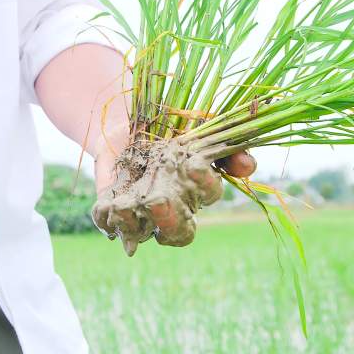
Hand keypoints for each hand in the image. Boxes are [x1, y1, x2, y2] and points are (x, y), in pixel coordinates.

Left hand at [92, 128, 255, 254]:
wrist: (127, 121)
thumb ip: (227, 145)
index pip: (207, 197)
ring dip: (132, 222)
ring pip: (139, 232)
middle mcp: (170, 206)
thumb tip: (248, 166)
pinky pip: (107, 222)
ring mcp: (139, 210)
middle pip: (177, 232)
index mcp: (195, 188)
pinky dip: (105, 218)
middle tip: (157, 201)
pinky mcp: (111, 206)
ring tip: (126, 205)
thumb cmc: (173, 127)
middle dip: (168, 220)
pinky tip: (106, 207)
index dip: (205, 184)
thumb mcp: (202, 127)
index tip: (194, 163)